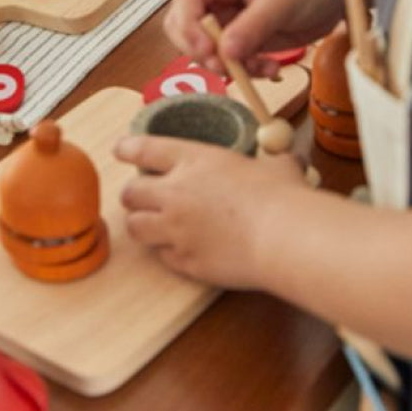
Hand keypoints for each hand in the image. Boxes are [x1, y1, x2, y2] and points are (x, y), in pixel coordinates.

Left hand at [115, 134, 305, 286]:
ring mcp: (176, 230)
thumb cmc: (282, 195)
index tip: (120, 150)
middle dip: (133, 196)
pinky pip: (163, 257)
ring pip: (136, 227)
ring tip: (155, 226)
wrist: (283, 237)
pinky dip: (169, 253)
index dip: (127, 149)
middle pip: (130, 193)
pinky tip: (184, 250)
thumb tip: (291, 158)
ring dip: (143, 225)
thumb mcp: (277, 165)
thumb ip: (274, 160)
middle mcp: (175, 193)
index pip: (144, 149)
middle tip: (144, 199)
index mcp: (194, 160)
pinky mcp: (184, 261)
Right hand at [164, 0, 358, 76]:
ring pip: (207, 49)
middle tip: (225, 68)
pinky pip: (231, 60)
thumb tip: (225, 53)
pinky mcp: (243, 37)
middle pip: (185, 27)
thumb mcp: (282, 0)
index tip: (207, 51)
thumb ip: (252, 26)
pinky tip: (271, 68)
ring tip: (262, 68)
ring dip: (229, 65)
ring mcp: (229, 17)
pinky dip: (246, 70)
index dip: (189, 27)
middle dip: (203, 51)